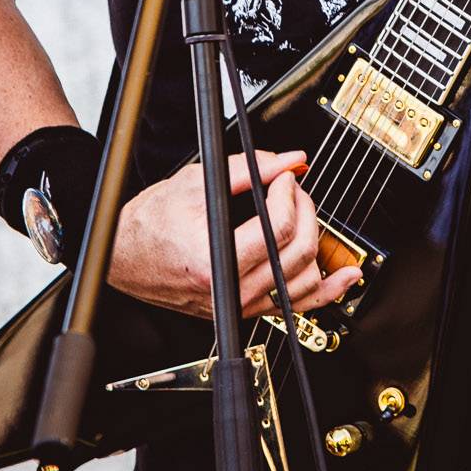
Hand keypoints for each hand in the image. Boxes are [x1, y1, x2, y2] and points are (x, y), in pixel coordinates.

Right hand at [109, 147, 363, 319]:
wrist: (125, 256)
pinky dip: (326, 291)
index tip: (284, 177)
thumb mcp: (197, 183)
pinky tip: (345, 277)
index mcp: (213, 259)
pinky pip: (295, 306)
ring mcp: (239, 305)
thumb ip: (249, 169)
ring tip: (309, 215)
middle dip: (304, 211)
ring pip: (302, 281)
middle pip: (296, 253)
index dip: (289, 194)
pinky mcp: (245, 309)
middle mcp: (228, 290)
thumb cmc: (151, 224)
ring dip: (317, 243)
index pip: (276, 228)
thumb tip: (289, 160)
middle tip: (293, 188)